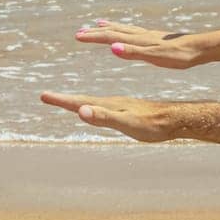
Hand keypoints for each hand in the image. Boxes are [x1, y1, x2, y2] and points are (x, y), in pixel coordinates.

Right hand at [40, 91, 176, 141]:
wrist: (176, 119)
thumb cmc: (152, 124)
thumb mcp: (126, 123)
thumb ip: (104, 117)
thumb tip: (81, 110)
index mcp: (109, 105)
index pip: (80, 102)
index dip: (61, 100)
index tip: (43, 95)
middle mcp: (113, 102)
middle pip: (84, 99)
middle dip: (64, 99)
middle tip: (45, 96)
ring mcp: (121, 105)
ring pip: (95, 100)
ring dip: (78, 100)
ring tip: (67, 100)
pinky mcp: (129, 109)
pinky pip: (106, 104)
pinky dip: (95, 103)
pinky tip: (99, 106)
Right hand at [76, 20, 203, 68]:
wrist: (201, 48)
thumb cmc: (179, 56)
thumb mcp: (156, 58)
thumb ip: (134, 53)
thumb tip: (111, 47)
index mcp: (139, 41)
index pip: (111, 37)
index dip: (94, 37)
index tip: (78, 36)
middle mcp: (142, 35)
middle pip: (115, 32)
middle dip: (97, 32)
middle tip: (80, 32)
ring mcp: (150, 36)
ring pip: (125, 30)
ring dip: (110, 28)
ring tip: (99, 24)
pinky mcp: (158, 38)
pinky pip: (136, 32)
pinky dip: (126, 30)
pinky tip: (129, 33)